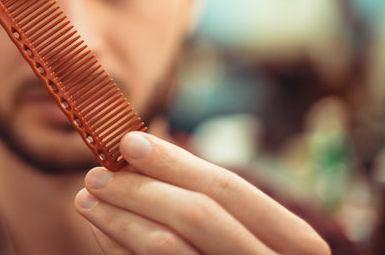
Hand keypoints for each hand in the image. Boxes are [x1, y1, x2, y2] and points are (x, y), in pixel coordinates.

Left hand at [75, 132, 329, 253]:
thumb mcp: (240, 231)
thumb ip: (200, 197)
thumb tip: (136, 151)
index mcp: (296, 245)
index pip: (229, 191)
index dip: (175, 163)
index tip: (128, 141)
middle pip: (198, 216)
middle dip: (140, 188)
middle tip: (96, 174)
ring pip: (168, 247)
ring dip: (120, 217)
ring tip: (87, 198)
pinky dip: (120, 248)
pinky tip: (103, 231)